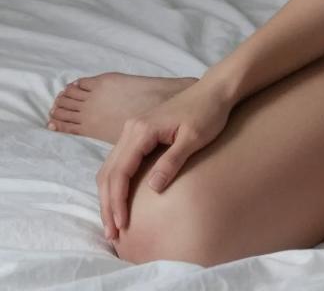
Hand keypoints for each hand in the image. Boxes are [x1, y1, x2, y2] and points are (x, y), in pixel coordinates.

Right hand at [96, 80, 233, 241]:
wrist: (215, 90)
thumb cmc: (208, 112)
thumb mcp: (194, 138)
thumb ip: (172, 161)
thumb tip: (152, 189)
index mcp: (142, 130)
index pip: (120, 172)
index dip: (117, 202)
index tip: (121, 226)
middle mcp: (131, 128)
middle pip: (109, 172)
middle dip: (107, 204)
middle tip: (112, 234)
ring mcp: (133, 129)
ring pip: (110, 167)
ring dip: (108, 195)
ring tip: (113, 223)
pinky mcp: (140, 132)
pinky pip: (119, 161)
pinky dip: (115, 182)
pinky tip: (119, 199)